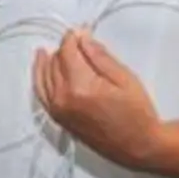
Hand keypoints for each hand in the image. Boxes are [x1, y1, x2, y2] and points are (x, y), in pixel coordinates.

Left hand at [33, 29, 162, 169]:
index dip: (73, 37)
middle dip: (65, 48)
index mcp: (80, 86)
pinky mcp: (58, 118)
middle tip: (78, 40)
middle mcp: (62, 98)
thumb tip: (81, 37)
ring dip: (49, 60)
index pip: (67, 51)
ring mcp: (57, 110)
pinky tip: (42, 67)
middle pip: (55, 62)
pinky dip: (40, 78)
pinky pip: (41, 93)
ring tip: (53, 49)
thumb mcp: (124, 78)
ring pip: (44, 75)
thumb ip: (99, 56)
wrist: (138, 147)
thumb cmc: (137, 113)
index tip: (82, 30)